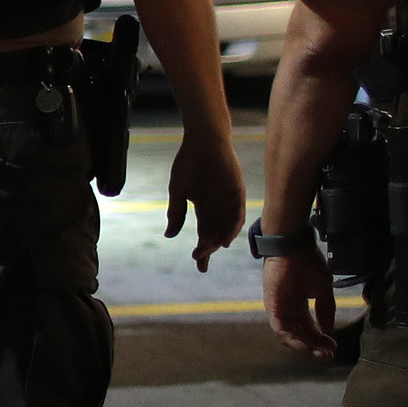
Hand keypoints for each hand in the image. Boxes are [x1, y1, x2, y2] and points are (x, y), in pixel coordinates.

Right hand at [169, 132, 247, 268]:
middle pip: (215, 234)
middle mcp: (218, 207)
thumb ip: (176, 213)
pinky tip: (226, 238)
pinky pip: (238, 214)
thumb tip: (169, 236)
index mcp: (204, 207)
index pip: (204, 233)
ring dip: (218, 240)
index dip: (203, 250)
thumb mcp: (178, 192)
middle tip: (199, 259)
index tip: (199, 265)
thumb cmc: (188, 163)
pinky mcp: (237, 192)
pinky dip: (233, 228)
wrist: (202, 141)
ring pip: (226, 227)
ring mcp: (229, 201)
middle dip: (208, 249)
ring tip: (209, 250)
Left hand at [263, 250, 337, 357]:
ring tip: (318, 355)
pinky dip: (292, 340)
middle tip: (327, 356)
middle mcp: (288, 310)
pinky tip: (305, 347)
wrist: (294, 248)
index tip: (334, 347)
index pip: (310, 328)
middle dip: (314, 347)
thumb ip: (326, 309)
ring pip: (290, 336)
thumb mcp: (323, 289)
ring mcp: (279, 309)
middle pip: (300, 335)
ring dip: (304, 347)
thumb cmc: (308, 263)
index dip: (321, 339)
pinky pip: (280, 329)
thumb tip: (330, 329)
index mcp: (299, 305)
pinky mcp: (272, 307)